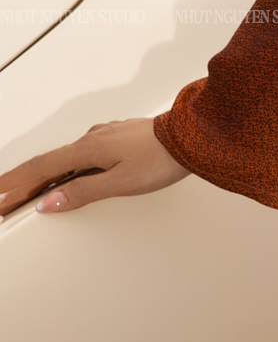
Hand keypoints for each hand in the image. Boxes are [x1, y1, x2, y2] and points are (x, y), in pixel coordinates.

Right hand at [0, 118, 188, 216]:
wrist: (194, 136)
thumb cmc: (163, 157)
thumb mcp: (120, 182)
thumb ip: (83, 192)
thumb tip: (49, 202)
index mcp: (89, 148)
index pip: (41, 168)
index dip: (15, 182)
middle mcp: (94, 139)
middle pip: (50, 165)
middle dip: (25, 185)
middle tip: (6, 204)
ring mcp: (107, 138)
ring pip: (67, 160)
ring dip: (47, 179)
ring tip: (33, 196)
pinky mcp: (119, 140)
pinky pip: (84, 156)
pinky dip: (69, 170)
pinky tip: (72, 178)